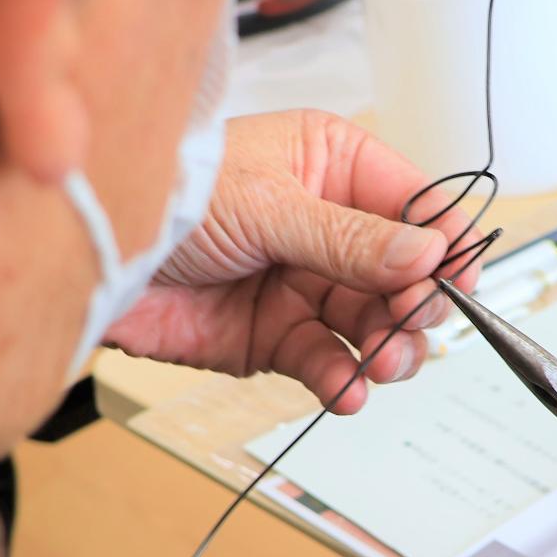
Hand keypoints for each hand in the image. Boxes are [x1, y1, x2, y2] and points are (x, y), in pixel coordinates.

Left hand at [102, 110, 483, 413]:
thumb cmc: (167, 192)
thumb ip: (352, 239)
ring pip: (376, 326)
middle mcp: (328, 227)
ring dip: (389, 349)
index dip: (445, 244)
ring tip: (384, 363)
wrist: (96, 251)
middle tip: (409, 323)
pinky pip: (328, 362)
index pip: (416, 206)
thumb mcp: (269, 205)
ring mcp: (304, 285)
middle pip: (407, 276)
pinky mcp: (275, 338)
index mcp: (333, 166)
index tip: (460, 279)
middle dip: (417, 305)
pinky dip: (343, 380)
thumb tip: (427, 254)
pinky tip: (348, 389)